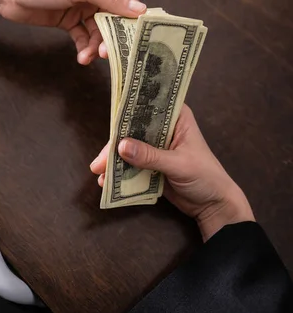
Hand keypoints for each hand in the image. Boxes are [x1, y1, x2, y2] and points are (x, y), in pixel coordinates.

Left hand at [0, 0, 145, 64]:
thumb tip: (140, 9)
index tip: (136, 41)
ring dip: (96, 46)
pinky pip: (84, 38)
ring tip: (89, 56)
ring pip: (100, 32)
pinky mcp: (70, 21)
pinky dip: (85, 48)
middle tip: (107, 53)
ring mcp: (82, 7)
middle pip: (114, 20)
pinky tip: (82, 57)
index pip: (127, 0)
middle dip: (113, 38)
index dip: (132, 21)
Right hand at [90, 105, 254, 240]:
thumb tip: (121, 146)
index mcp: (176, 117)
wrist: (214, 206)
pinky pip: (132, 165)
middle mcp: (164, 128)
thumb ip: (150, 156)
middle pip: (133, 128)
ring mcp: (157, 147)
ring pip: (130, 147)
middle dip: (115, 144)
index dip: (129, 110)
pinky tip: (107, 181)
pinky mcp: (152, 165)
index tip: (111, 118)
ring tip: (99, 173)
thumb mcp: (179, 164)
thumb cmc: (206, 177)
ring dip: (114, 160)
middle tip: (99, 160)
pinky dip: (120, 172)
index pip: (149, 106)